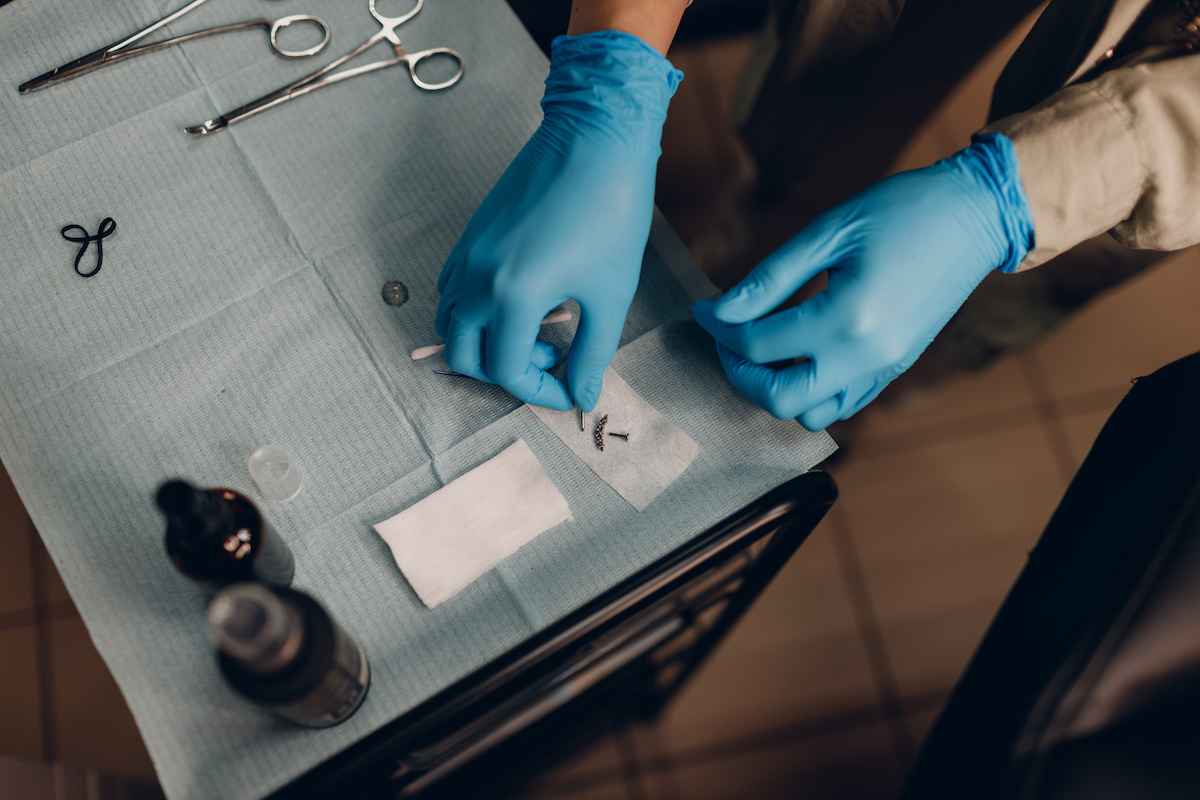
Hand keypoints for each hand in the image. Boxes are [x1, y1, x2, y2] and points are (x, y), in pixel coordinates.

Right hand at [435, 31, 681, 410]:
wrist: (596, 139)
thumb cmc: (612, 213)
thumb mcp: (611, 293)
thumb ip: (594, 352)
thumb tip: (584, 396)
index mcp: (513, 296)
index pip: (507, 371)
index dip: (541, 392)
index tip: (571, 391)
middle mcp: (477, 279)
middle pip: (465, 356)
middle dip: (507, 373)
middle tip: (553, 360)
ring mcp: (467, 255)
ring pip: (451, 323)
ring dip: (486, 343)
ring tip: (538, 329)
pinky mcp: (470, 235)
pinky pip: (451, 289)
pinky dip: (474, 311)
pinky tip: (518, 301)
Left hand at [693, 134, 1033, 430]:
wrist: (975, 215)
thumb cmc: (901, 210)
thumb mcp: (827, 231)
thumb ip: (769, 278)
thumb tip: (720, 310)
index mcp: (846, 318)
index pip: (759, 346)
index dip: (719, 328)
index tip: (703, 309)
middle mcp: (867, 357)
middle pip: (778, 399)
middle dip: (740, 372)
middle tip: (726, 338)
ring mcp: (884, 369)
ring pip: (810, 414)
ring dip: (775, 390)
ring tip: (761, 348)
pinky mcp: (894, 369)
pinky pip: (842, 406)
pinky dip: (810, 394)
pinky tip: (796, 356)